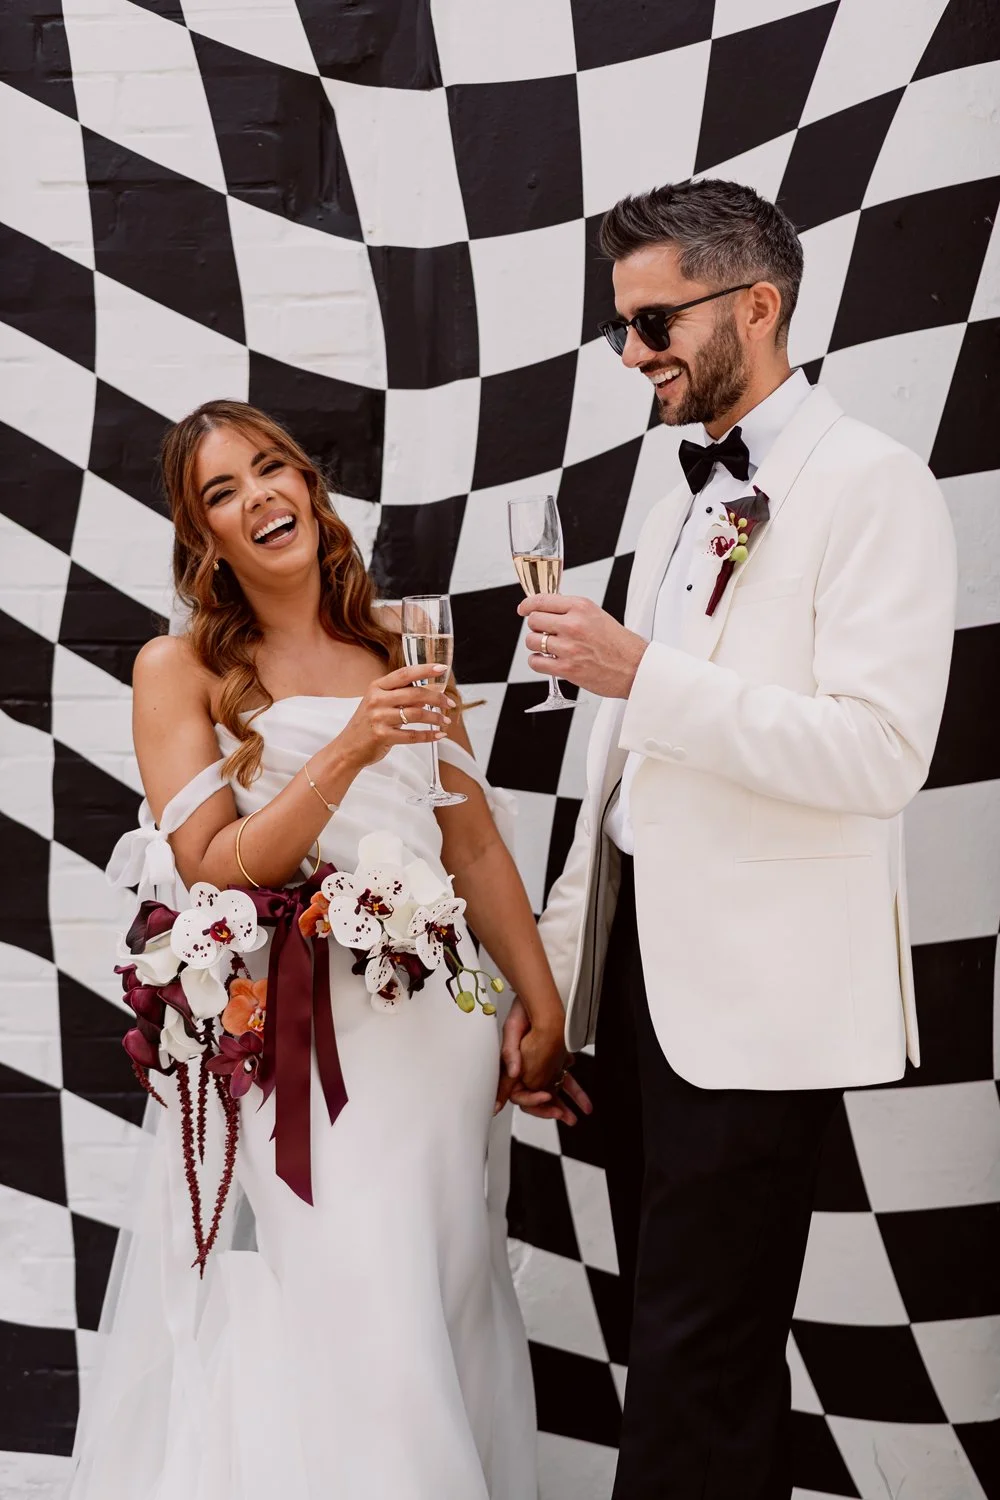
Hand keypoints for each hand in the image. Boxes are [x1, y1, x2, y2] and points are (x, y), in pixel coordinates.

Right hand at [335, 663, 452, 768]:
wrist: (347, 749)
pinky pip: (413, 735)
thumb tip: (428, 695)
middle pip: (415, 694)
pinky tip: (438, 735)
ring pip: (417, 714)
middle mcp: (377, 700)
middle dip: (437, 698)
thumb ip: (400, 697)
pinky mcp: (383, 736)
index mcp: (376, 687)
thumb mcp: (378, 704)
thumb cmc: (366, 724)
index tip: (442, 668)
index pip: (405, 674)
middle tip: (449, 703)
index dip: (425, 670)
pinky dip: (429, 736)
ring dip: (436, 718)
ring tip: (445, 720)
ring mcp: (379, 718)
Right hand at [496, 997, 593, 1127]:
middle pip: (539, 1097)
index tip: (546, 1098)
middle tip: (565, 1116)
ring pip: (554, 1090)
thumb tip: (514, 1072)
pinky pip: (563, 1078)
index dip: (532, 1101)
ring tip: (582, 1112)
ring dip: (567, 1103)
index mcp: (514, 1067)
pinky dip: (573, 1088)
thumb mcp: (511, 1030)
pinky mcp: (555, 1060)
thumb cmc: (523, 1011)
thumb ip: (509, 1053)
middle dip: (552, 1110)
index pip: (520, 1095)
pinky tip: (581, 1094)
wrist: (539, 996)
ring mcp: (542, 1065)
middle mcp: (528, 1070)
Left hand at [517, 594, 646, 699]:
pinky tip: (548, 661)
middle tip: (545, 632)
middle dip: (536, 627)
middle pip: (534, 620)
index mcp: (581, 607)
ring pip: (532, 641)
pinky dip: (538, 661)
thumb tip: (546, 610)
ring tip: (549, 648)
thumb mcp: (597, 615)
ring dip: (536, 645)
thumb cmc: (619, 644)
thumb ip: (572, 611)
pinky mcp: (566, 668)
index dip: (527, 605)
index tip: (524, 609)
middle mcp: (573, 624)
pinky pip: (536, 662)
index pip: (541, 600)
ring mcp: (569, 647)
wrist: (636, 668)